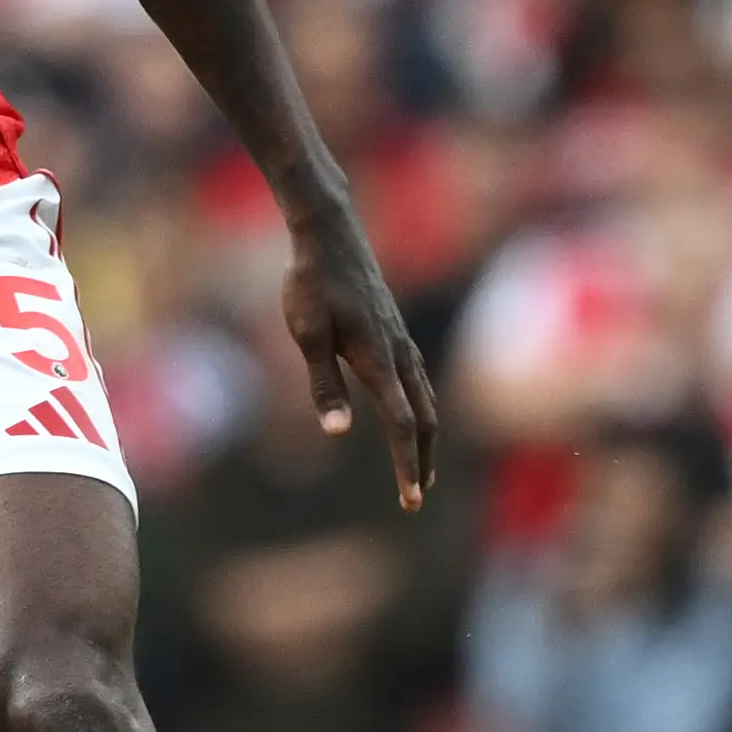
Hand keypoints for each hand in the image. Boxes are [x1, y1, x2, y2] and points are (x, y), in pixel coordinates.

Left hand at [280, 208, 439, 511]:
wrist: (330, 233)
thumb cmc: (311, 282)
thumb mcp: (307, 333)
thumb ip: (323, 383)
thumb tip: (338, 432)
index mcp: (378, 359)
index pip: (402, 425)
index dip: (407, 465)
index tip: (410, 499)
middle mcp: (399, 353)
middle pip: (423, 418)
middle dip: (422, 460)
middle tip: (416, 497)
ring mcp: (402, 340)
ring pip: (425, 399)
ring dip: (425, 438)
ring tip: (420, 469)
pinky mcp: (396, 331)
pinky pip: (419, 380)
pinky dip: (422, 409)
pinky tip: (413, 417)